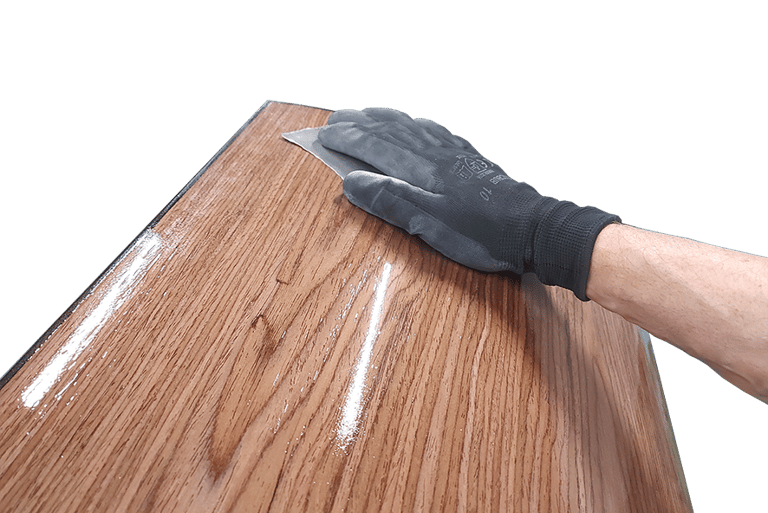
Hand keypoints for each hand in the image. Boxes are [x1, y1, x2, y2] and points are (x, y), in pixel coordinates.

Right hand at [318, 107, 619, 299]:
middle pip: (390, 130)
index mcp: (419, 169)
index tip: (323, 134)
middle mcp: (433, 153)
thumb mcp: (428, 224)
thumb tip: (350, 180)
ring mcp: (453, 153)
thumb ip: (389, 200)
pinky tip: (417, 124)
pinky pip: (436, 131)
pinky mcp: (469, 158)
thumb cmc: (479, 232)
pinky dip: (416, 124)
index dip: (347, 139)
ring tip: (367, 112)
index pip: (374, 146)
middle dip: (360, 122)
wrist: (530, 227)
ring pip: (411, 127)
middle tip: (335, 117)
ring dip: (385, 118)